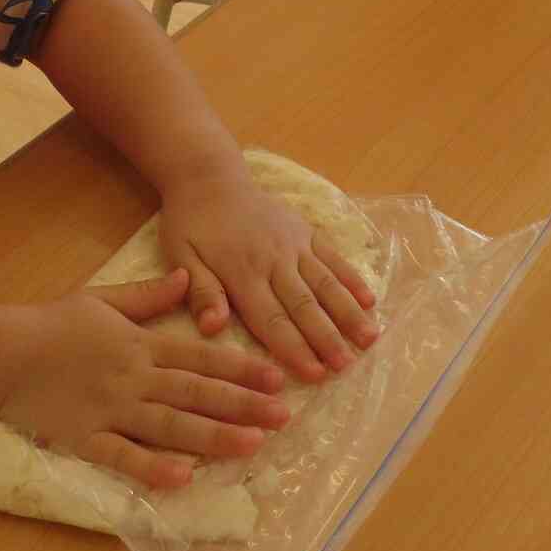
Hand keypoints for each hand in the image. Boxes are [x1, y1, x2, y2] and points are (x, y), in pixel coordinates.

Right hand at [0, 270, 290, 488]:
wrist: (2, 352)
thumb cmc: (53, 323)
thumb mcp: (103, 298)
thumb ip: (148, 296)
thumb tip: (186, 278)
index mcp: (140, 343)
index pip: (201, 357)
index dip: (242, 368)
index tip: (276, 378)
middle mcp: (133, 376)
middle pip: (197, 392)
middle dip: (244, 404)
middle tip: (285, 415)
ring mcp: (111, 409)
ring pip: (171, 425)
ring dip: (214, 435)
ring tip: (252, 444)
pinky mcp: (85, 438)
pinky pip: (123, 457)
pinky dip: (153, 467)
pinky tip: (184, 477)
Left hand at [160, 164, 377, 381]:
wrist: (210, 177)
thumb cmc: (191, 223)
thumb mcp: (180, 255)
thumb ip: (200, 291)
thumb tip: (212, 328)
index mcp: (242, 272)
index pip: (271, 318)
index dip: (294, 348)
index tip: (315, 374)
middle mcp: (274, 260)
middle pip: (305, 305)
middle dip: (327, 338)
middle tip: (346, 366)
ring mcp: (294, 244)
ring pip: (326, 284)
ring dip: (348, 312)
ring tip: (369, 339)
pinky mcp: (306, 232)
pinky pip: (333, 257)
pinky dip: (352, 279)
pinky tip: (370, 300)